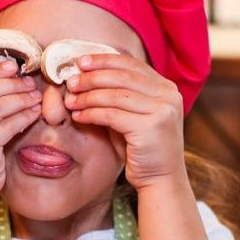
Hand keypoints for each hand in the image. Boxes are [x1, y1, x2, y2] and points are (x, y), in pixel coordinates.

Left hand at [64, 54, 186, 190]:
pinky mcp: (150, 128)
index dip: (104, 60)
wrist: (161, 180)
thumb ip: (117, 95)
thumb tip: (85, 75)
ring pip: (115, 95)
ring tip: (70, 100)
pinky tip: (79, 116)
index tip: (81, 62)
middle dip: (92, 77)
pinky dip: (92, 113)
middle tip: (71, 82)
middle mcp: (168, 95)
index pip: (132, 64)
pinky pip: (112, 115)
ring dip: (88, 96)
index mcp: (166, 88)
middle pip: (122, 76)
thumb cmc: (141, 148)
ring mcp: (162, 111)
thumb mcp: (132, 115)